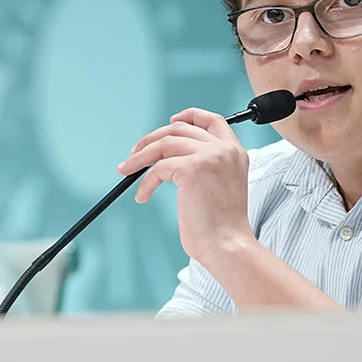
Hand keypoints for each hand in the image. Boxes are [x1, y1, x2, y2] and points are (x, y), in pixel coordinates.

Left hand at [118, 108, 253, 263]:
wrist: (228, 245)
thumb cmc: (222, 226)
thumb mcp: (221, 185)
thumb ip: (206, 166)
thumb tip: (170, 159)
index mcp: (235, 152)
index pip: (212, 120)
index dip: (189, 116)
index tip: (171, 120)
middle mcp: (225, 150)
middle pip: (180, 129)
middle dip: (152, 139)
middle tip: (135, 153)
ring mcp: (210, 156)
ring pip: (163, 145)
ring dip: (139, 157)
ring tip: (127, 170)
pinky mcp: (192, 169)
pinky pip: (158, 169)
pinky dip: (145, 183)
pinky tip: (143, 195)